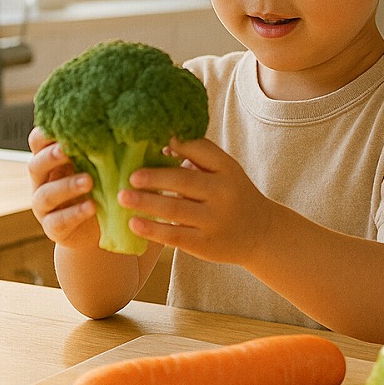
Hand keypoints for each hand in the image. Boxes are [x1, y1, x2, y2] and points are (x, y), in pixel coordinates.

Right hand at [26, 126, 98, 249]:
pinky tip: (91, 207)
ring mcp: (45, 206)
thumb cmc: (106, 186)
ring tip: (89, 181)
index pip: (39, 142)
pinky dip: (74, 213)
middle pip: (35, 165)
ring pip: (45, 194)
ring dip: (66, 186)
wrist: (102, 228)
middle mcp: (44, 181)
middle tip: (67, 149)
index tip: (63, 123)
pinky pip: (57, 221)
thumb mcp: (106, 165)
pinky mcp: (53, 228)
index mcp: (53, 161)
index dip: (45, 133)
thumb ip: (110, 148)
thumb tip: (134, 123)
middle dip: (50, 156)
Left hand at [120, 137, 274, 266]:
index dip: (176, 144)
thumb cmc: (234, 196)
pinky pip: (174, 236)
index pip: (200, 150)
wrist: (261, 233)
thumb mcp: (226, 172)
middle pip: (183, 181)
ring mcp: (214, 220)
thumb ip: (200, 158)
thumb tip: (162, 143)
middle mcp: (223, 193)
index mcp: (227, 169)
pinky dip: (152, 230)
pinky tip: (134, 224)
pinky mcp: (205, 244)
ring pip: (174, 209)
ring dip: (145, 203)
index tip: (149, 140)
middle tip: (130, 176)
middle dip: (154, 178)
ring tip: (122, 197)